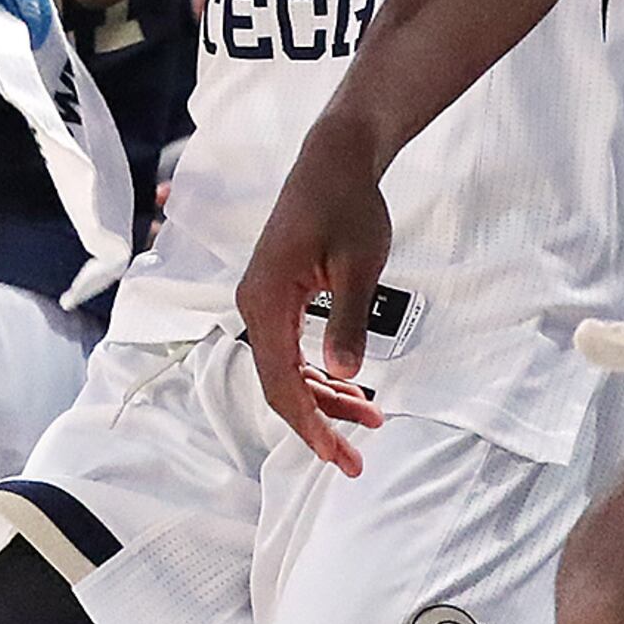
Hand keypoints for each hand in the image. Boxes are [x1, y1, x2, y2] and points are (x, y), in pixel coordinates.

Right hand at [236, 119, 394, 474]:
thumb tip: (344, 373)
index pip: (280, 381)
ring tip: (369, 421)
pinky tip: (349, 388)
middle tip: (354, 460)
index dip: (308, 424)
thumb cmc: (347, 205)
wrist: (334, 163)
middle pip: (279, 384)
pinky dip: (318, 374)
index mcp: (265, 300)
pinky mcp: (278, 297)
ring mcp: (263, 302)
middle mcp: (254, 305)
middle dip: (317, 424)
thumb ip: (349, 321)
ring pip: (286, 370)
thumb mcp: (360, 266)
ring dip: (323, 400)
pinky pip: (291, 349)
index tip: (337, 455)